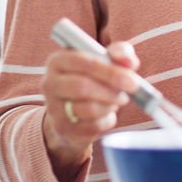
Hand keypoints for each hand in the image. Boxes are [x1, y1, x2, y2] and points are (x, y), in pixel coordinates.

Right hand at [42, 41, 140, 181]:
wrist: (75, 112)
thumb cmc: (95, 79)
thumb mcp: (108, 61)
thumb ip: (120, 53)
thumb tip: (124, 59)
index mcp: (58, 61)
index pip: (83, 62)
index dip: (110, 71)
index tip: (132, 80)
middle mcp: (50, 83)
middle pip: (82, 87)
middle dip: (111, 91)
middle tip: (128, 94)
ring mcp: (53, 107)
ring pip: (88, 108)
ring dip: (110, 105)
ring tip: (116, 101)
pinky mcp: (62, 128)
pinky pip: (92, 126)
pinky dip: (106, 120)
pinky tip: (106, 114)